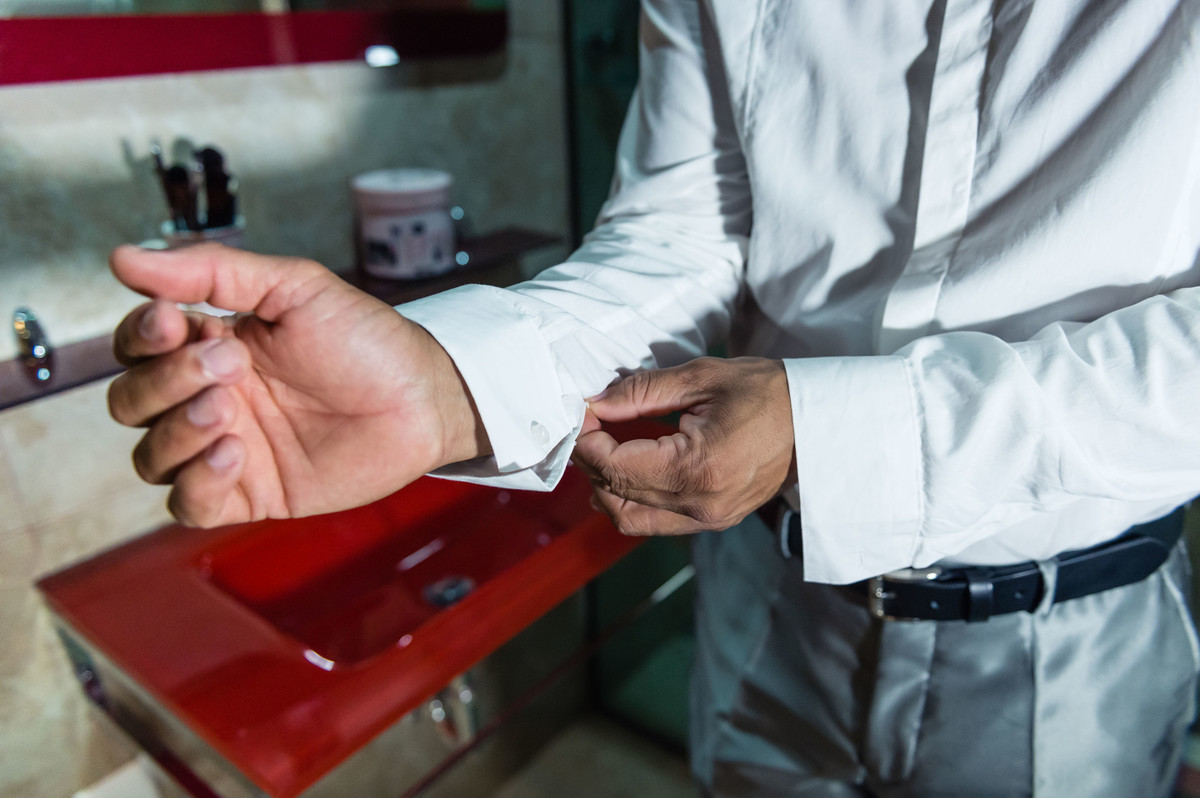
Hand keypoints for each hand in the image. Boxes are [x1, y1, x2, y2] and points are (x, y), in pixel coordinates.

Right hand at [107, 243, 487, 526]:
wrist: (422, 399)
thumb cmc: (366, 339)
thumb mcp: (293, 287)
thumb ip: (211, 271)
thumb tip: (121, 258)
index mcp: (211, 345)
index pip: (137, 346)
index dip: (141, 336)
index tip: (173, 321)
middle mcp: (212, 397)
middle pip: (132, 401)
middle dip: (166, 382)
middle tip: (232, 367)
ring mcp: (228, 448)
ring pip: (150, 456)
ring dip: (176, 431)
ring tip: (229, 410)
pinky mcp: (251, 494)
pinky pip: (187, 504)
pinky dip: (196, 481)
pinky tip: (234, 453)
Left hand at [572, 356, 794, 535]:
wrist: (817, 422)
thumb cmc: (766, 392)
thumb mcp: (701, 377)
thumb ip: (641, 393)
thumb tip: (594, 404)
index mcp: (697, 467)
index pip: (615, 467)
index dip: (586, 441)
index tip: (579, 414)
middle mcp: (700, 504)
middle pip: (616, 495)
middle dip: (590, 461)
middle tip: (586, 426)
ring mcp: (708, 519)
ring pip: (629, 520)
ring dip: (606, 488)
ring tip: (603, 449)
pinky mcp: (712, 522)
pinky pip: (654, 522)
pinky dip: (631, 500)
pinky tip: (628, 469)